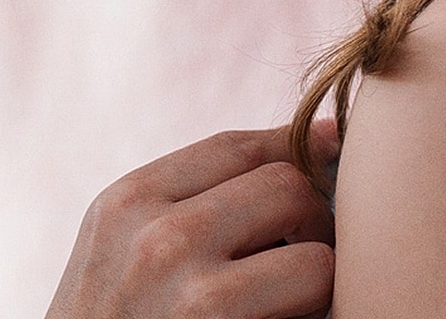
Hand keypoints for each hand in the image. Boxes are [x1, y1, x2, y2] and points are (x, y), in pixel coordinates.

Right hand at [46, 123, 339, 318]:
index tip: (328, 153)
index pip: (238, 147)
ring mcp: (196, 298)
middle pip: (287, 187)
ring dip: (316, 283)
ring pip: (318, 257)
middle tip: (299, 254)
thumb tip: (319, 142)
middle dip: (309, 219)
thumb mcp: (118, 249)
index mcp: (127, 203)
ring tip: (286, 304)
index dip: (293, 148)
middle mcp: (159, 240)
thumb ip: (187, 199)